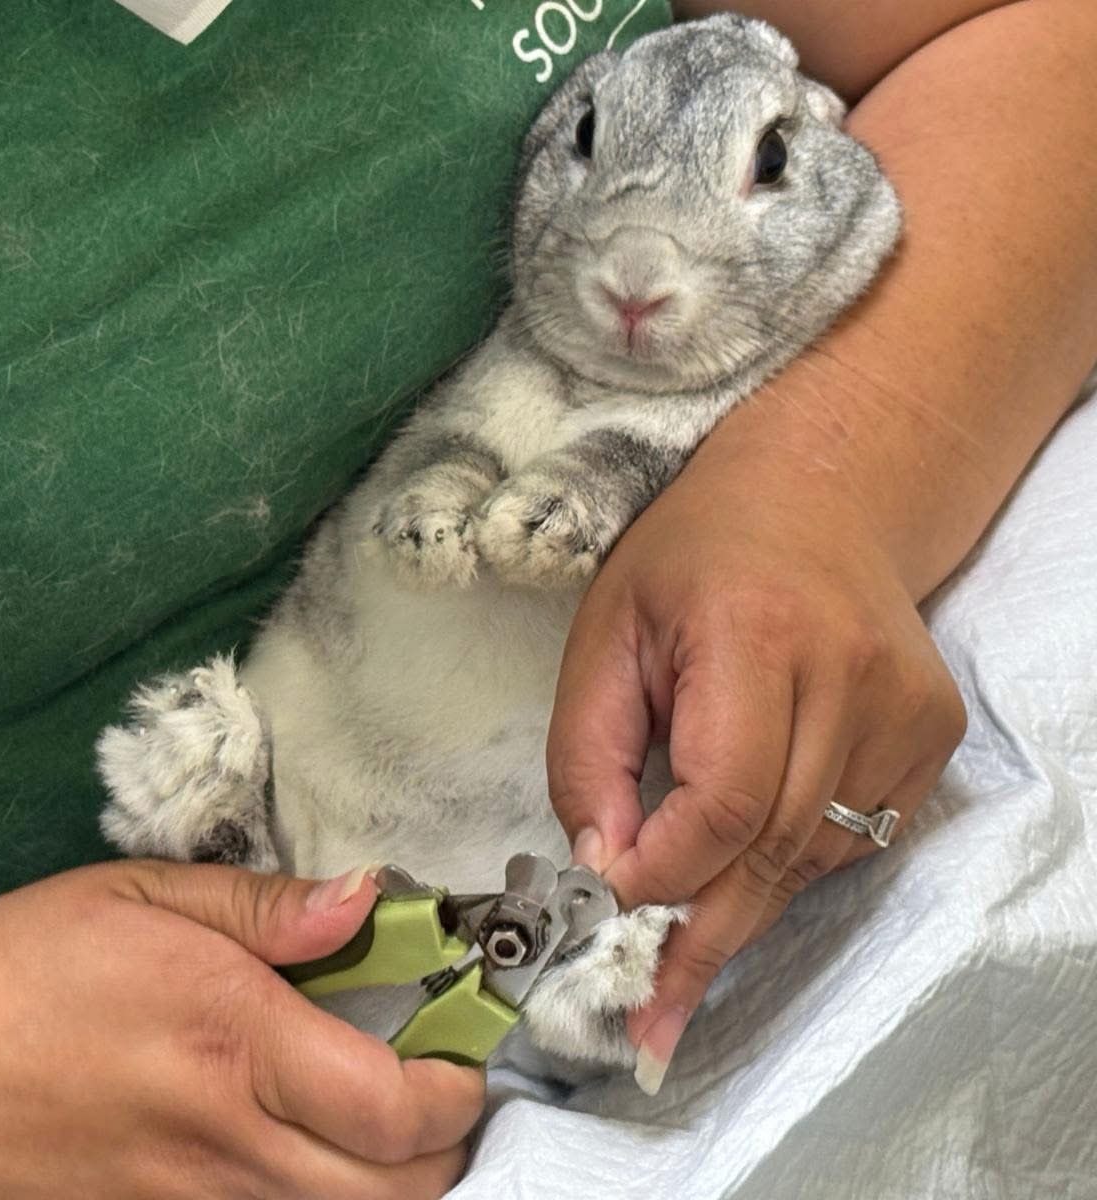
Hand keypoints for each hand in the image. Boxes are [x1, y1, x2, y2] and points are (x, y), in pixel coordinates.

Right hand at [0, 861, 482, 1198]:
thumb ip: (269, 905)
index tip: (463, 1048)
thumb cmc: (28, 966)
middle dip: (445, 1149)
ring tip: (387, 1122)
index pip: (394, 1107)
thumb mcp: (144, 896)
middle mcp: (228, 1145)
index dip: (456, 1087)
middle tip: (438, 1085)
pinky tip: (315, 1158)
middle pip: (393, 1194)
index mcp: (238, 1045)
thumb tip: (370, 896)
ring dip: (393, 1185)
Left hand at [547, 437, 964, 1093]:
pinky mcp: (935, 734)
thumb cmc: (689, 564)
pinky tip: (751, 841)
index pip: (723, 800)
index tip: (607, 908)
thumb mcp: (604, 637)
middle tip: (648, 1014)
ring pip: (817, 859)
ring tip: (681, 935)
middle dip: (701, 936)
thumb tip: (607, 871)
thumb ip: (587, 756)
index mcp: (754, 630)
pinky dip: (792, 863)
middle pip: (776, 848)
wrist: (815, 502)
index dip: (664, 874)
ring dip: (743, 903)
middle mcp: (852, 672)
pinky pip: (854, 841)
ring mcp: (908, 708)